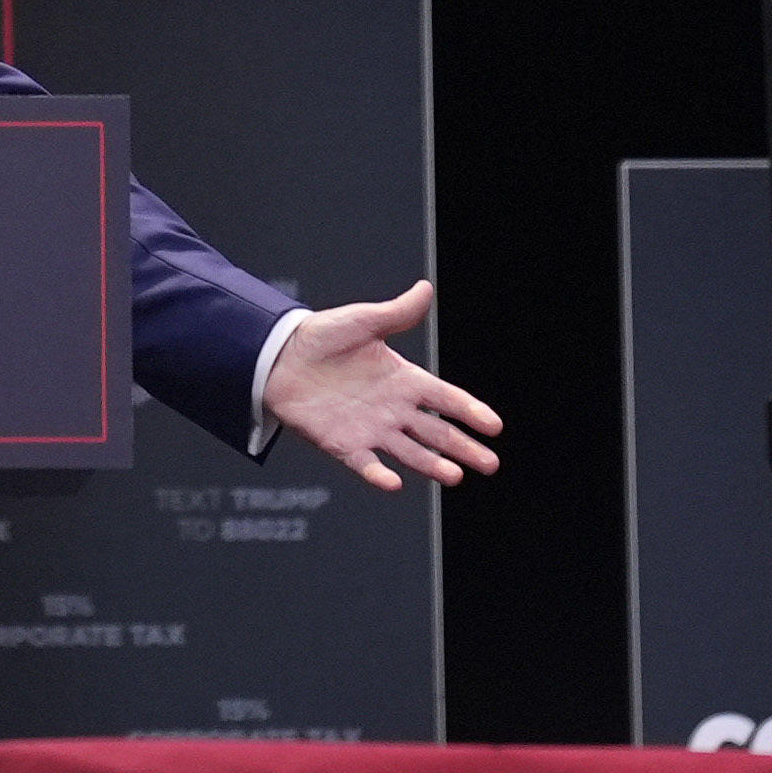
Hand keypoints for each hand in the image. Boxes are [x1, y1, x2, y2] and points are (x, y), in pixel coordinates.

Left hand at [264, 280, 500, 490]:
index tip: (494, 425)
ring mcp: (371, 429)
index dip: (470, 411)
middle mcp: (393, 409)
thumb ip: (396, 313)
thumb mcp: (363, 321)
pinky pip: (365, 463)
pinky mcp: (344, 444)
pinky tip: (394, 483)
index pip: (445, 398)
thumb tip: (424, 289)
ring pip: (410, 452)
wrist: (277, 357)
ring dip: (433, 465)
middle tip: (491, 464)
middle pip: (437, 433)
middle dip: (464, 448)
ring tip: (456, 477)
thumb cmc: (322, 337)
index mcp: (403, 379)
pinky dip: (378, 475)